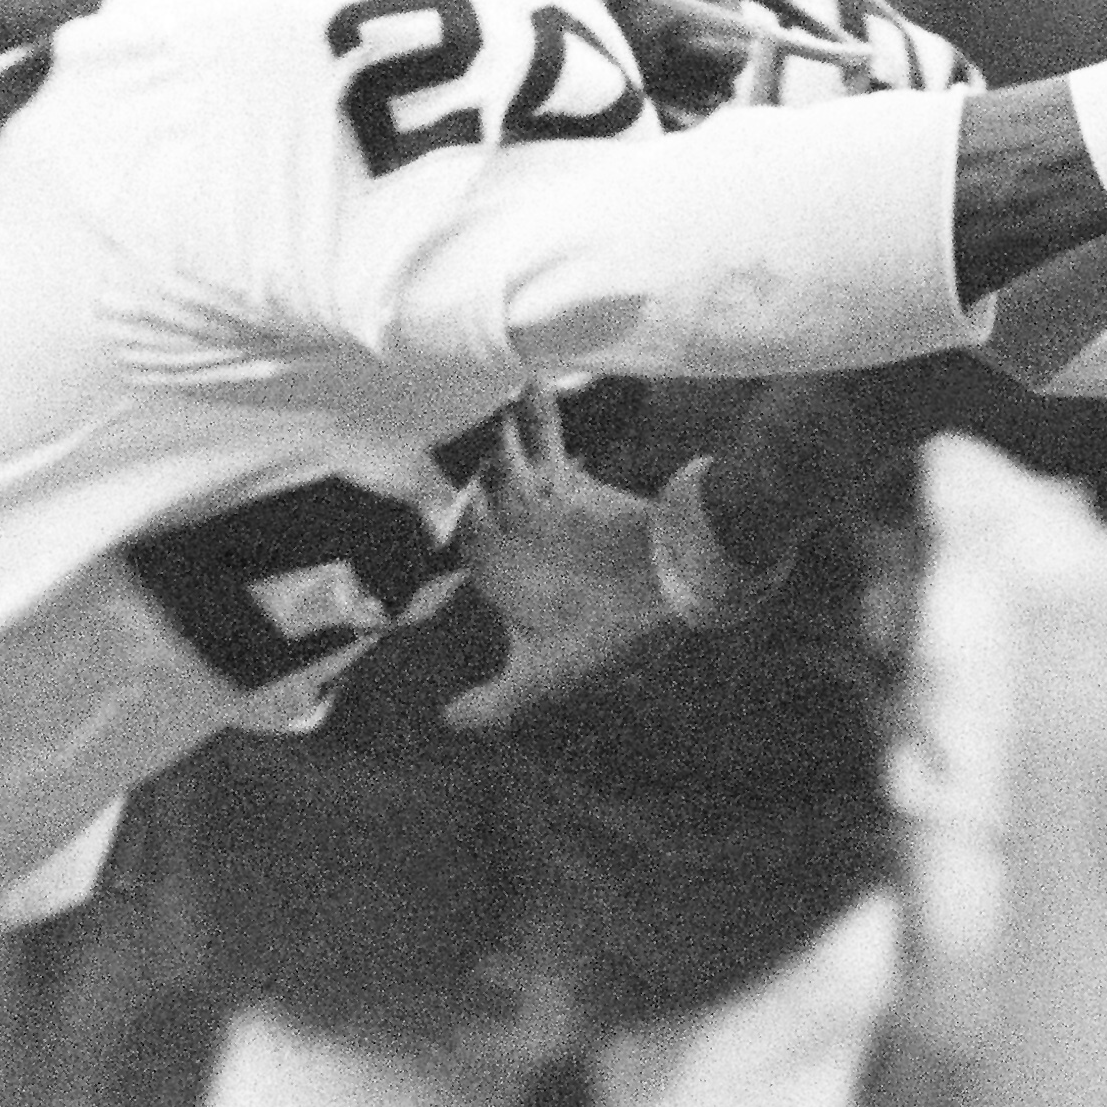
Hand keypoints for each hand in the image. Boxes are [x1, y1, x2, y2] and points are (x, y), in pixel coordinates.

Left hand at [445, 384, 682, 731]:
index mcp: (504, 578)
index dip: (447, 522)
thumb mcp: (547, 679)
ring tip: (475, 404)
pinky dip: (534, 413)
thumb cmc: (614, 638)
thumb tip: (448, 724)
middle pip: (476, 495)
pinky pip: (546, 441)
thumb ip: (500, 700)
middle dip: (461, 472)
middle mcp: (519, 539)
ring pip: (501, 465)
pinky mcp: (573, 485)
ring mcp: (544, 509)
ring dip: (488, 439)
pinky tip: (524, 381)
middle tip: (437, 432)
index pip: (460, 542)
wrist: (680, 595)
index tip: (426, 498)